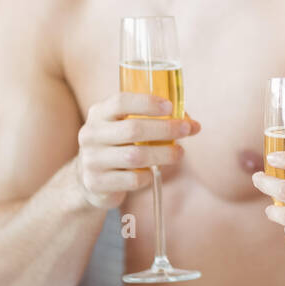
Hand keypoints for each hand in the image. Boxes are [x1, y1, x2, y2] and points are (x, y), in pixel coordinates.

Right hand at [75, 92, 200, 209]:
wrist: (90, 180)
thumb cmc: (119, 145)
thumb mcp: (128, 126)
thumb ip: (157, 120)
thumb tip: (194, 125)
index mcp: (99, 113)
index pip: (121, 101)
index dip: (147, 103)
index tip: (171, 107)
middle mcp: (90, 134)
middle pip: (133, 129)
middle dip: (165, 128)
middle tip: (187, 129)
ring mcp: (91, 160)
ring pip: (135, 156)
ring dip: (163, 154)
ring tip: (179, 152)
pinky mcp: (97, 183)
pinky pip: (132, 179)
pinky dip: (149, 175)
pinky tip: (153, 171)